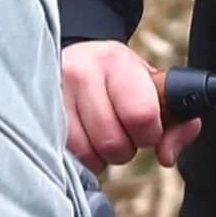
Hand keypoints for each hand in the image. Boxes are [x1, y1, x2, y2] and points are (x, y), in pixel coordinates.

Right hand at [62, 40, 197, 171]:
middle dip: (126, 149)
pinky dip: (83, 157)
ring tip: (104, 136)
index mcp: (116, 61)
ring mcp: (55, 94)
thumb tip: (167, 156)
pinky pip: (68, 155)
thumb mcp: (153, 88)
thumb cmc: (120, 79)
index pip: (140, 115)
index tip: (147, 130)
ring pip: (88, 153)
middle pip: (112, 141)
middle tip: (124, 133)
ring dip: (102, 156)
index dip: (149, 134)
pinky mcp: (39, 114)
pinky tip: (87, 140)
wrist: (76, 59)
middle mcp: (81, 73)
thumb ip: (175, 123)